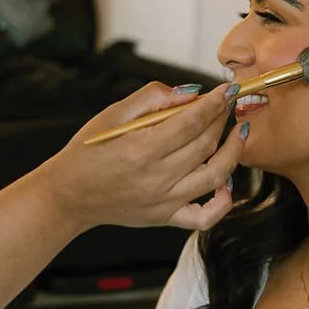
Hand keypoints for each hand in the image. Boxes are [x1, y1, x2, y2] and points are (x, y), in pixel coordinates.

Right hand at [41, 81, 247, 233]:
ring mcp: (163, 202)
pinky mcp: (165, 218)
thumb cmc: (89, 151)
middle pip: (206, 144)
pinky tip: (226, 180)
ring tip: (239, 133)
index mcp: (141, 148)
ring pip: (214, 175)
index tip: (228, 90)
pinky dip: (224, 201)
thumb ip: (152, 98)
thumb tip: (190, 93)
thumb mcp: (113, 115)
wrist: (69, 194)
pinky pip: (206, 216)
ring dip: (233, 151)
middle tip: (228, 105)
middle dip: (222, 120)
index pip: (192, 122)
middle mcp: (156, 178)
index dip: (215, 103)